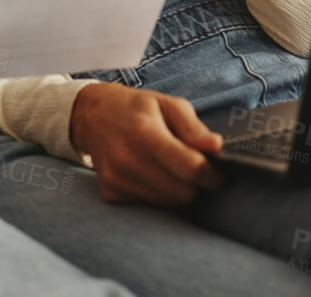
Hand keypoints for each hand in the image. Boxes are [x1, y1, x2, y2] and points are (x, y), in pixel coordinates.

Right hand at [69, 84, 223, 205]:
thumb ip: (193, 127)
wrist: (92, 116)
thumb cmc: (136, 108)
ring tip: (173, 170)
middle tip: (195, 170)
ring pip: (168, 204)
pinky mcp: (110, 193)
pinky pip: (150, 206)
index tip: (218, 173)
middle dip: (197, 185)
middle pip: (183, 192)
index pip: (190, 168)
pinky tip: (153, 175)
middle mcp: (127, 160)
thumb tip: (216, 147)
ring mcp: (117, 179)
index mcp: (145, 133)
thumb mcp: (168, 104)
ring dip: (178, 191)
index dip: (212, 175)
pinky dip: (159, 195)